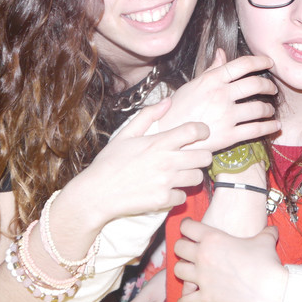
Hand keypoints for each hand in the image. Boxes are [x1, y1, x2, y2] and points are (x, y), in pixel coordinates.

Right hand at [75, 99, 212, 224]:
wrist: (96, 194)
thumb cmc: (109, 162)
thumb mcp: (125, 134)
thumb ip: (148, 115)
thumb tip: (167, 101)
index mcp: (158, 142)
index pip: (194, 131)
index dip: (203, 130)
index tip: (202, 134)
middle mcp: (166, 161)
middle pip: (205, 157)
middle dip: (201, 156)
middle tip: (192, 157)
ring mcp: (166, 182)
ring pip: (197, 177)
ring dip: (191, 175)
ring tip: (179, 174)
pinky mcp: (163, 200)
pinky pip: (183, 197)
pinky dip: (177, 194)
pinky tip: (166, 190)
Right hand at [163, 49, 279, 151]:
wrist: (166, 135)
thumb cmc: (177, 109)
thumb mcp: (192, 85)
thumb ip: (211, 70)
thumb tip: (222, 53)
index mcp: (212, 80)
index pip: (242, 65)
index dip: (260, 61)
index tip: (269, 62)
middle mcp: (221, 95)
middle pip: (255, 85)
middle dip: (268, 86)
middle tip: (272, 88)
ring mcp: (226, 116)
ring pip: (258, 108)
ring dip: (269, 108)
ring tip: (269, 109)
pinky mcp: (229, 136)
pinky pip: (256, 130)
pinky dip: (269, 126)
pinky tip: (274, 125)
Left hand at [173, 220, 286, 301]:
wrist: (270, 288)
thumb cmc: (266, 261)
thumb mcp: (265, 240)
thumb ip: (266, 233)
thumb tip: (273, 230)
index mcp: (213, 238)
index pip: (188, 227)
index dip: (186, 225)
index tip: (187, 227)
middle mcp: (203, 256)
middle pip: (179, 247)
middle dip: (181, 247)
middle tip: (185, 248)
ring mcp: (202, 277)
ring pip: (178, 271)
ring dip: (181, 270)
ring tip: (185, 271)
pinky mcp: (206, 297)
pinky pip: (186, 299)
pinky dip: (184, 301)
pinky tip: (183, 301)